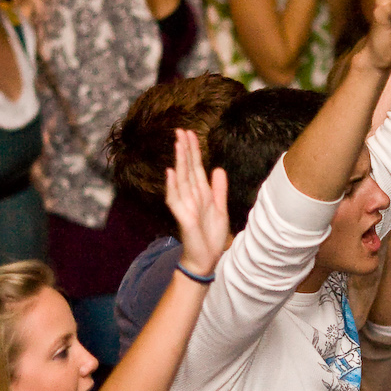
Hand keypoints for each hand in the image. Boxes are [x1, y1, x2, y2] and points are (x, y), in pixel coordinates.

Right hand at [166, 129, 229, 277]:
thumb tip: (218, 169)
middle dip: (185, 150)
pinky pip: (176, 200)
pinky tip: (171, 172)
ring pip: (181, 180)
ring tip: (178, 144)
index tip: (190, 133)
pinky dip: (173, 186)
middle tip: (181, 131)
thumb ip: (219, 189)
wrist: (206, 259)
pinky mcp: (183, 218)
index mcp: (201, 194)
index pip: (195, 167)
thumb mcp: (219, 209)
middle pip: (187, 169)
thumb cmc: (210, 236)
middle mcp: (191, 197)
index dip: (193, 151)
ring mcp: (185, 206)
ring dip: (179, 162)